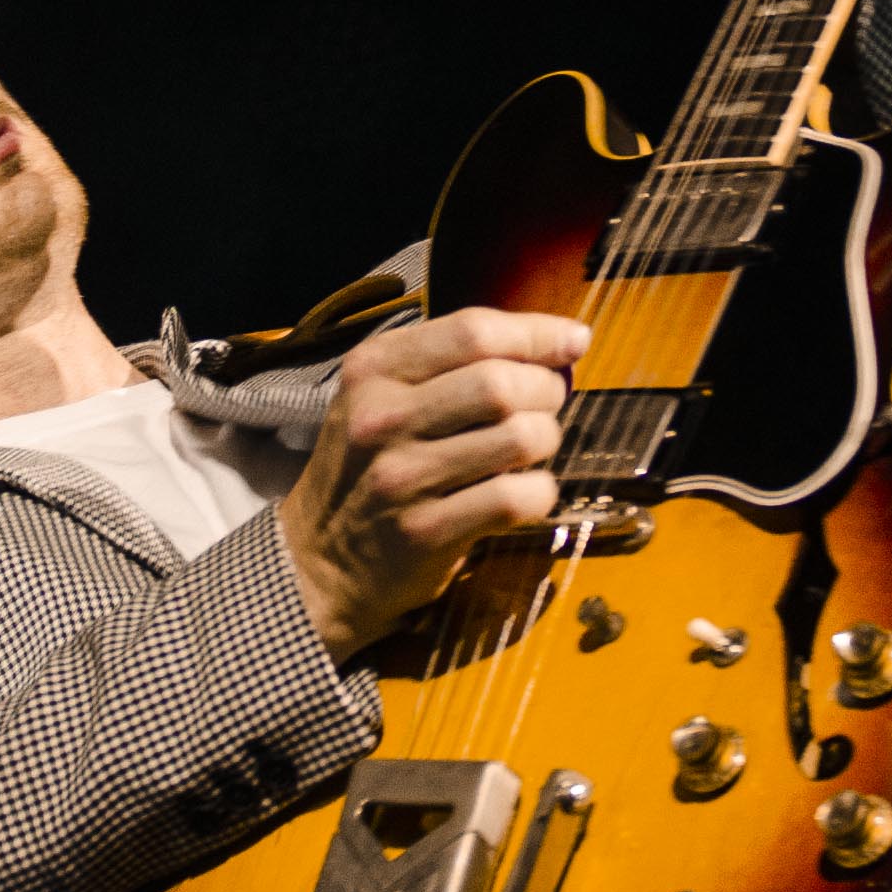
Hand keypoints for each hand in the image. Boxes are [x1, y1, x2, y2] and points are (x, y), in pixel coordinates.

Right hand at [277, 305, 587, 662]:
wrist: (318, 560)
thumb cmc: (369, 468)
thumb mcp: (382, 397)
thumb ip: (453, 364)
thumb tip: (559, 343)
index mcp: (374, 370)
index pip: (473, 331)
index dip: (537, 333)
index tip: (572, 341)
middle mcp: (383, 416)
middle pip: (502, 383)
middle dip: (546, 390)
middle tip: (546, 406)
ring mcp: (403, 476)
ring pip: (519, 438)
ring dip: (546, 441)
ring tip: (530, 450)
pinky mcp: (426, 531)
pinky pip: (516, 498)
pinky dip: (540, 493)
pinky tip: (525, 493)